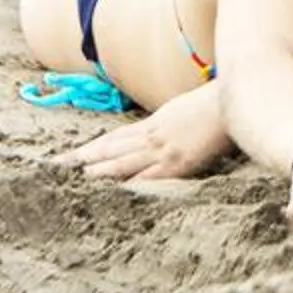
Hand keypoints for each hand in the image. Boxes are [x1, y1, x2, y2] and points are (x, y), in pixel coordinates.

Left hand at [64, 86, 236, 183]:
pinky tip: (116, 193)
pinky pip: (149, 176)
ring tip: (76, 179)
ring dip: (98, 171)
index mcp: (154, 123)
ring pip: (122, 162)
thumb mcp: (186, 109)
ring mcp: (163, 149)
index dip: (92, 147)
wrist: (235, 99)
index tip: (72, 155)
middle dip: (83, 158)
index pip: (115, 138)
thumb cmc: (218, 103)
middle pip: (110, 149)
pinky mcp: (178, 162)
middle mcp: (152, 136)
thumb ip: (172, 122)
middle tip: (57, 166)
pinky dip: (130, 185)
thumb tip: (166, 130)